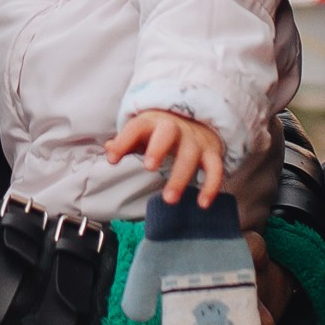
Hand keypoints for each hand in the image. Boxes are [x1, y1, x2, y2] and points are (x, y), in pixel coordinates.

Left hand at [111, 108, 226, 204]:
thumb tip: (109, 150)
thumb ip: (125, 143)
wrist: (197, 120)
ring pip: (190, 155)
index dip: (124, 141)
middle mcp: (175, 128)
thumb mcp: (142, 134)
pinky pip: (215, 168)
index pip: (137, 127)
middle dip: (158, 148)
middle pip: (168, 133)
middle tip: (149, 167)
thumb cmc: (161, 133)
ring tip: (169, 199)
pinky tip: (203, 203)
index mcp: (153, 122)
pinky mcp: (212, 153)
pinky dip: (211, 186)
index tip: (112, 160)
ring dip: (180, 177)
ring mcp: (195, 141)